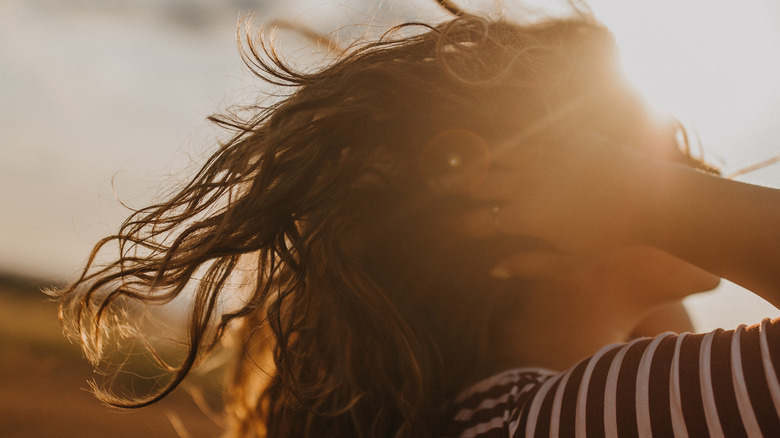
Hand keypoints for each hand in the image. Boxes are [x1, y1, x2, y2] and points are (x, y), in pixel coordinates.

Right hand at [459, 133, 652, 256]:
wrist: (651, 198)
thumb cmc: (610, 237)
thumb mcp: (569, 261)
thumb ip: (528, 266)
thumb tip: (492, 269)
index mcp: (524, 216)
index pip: (478, 222)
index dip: (457, 225)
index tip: (444, 228)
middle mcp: (526, 184)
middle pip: (477, 184)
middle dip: (451, 187)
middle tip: (434, 187)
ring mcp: (543, 156)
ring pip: (496, 155)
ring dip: (472, 159)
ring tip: (455, 159)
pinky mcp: (563, 137)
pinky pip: (527, 134)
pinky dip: (506, 138)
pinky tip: (493, 137)